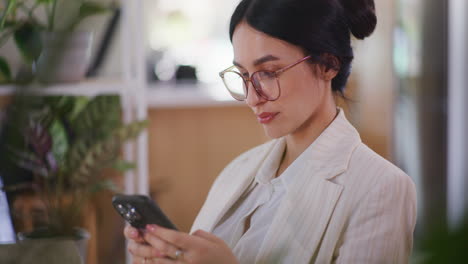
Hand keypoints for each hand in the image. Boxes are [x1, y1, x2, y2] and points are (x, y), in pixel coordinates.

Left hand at [124, 224, 238, 263]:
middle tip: (140, 232)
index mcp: (199, 248)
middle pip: (164, 249)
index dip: (160, 231)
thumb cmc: (224, 258)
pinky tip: (147, 260)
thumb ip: (199, 235)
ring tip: (137, 245)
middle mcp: (190, 261)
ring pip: (160, 262)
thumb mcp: (216, 241)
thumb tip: (185, 234)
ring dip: (147, 253)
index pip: (175, 238)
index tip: (150, 225)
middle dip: (150, 239)